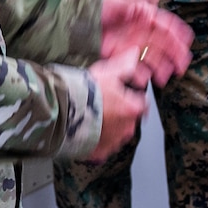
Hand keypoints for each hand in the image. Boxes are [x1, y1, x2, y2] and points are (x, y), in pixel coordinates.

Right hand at [86, 44, 150, 160]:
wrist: (62, 112)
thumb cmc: (85, 92)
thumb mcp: (109, 72)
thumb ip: (125, 65)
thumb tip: (134, 55)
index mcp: (133, 108)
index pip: (144, 103)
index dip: (134, 96)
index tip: (125, 94)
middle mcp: (126, 127)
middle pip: (130, 119)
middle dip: (120, 112)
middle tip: (104, 104)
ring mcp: (113, 141)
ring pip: (117, 133)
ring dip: (109, 127)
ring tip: (93, 116)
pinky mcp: (99, 152)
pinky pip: (102, 146)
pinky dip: (97, 140)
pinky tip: (87, 130)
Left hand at [100, 0, 192, 86]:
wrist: (72, 20)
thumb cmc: (93, 5)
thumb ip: (133, 0)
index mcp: (142, 15)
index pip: (165, 24)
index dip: (178, 33)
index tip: (187, 42)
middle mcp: (139, 30)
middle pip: (163, 43)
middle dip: (174, 55)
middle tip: (181, 67)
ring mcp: (131, 44)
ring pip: (151, 56)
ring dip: (160, 68)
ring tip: (162, 79)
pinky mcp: (120, 55)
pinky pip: (134, 66)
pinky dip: (140, 74)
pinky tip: (142, 80)